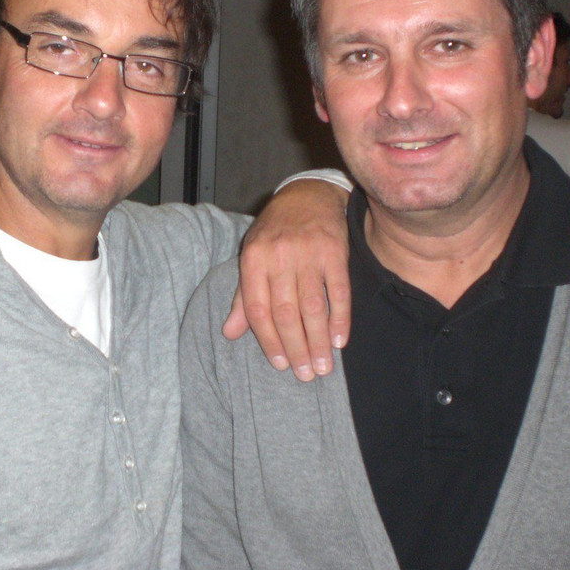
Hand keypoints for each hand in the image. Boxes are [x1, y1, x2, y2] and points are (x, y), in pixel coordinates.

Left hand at [223, 177, 350, 381]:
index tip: (281, 365)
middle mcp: (278, 257)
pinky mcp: (335, 250)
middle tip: (307, 375)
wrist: (306, 195)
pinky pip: (339, 291)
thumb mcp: (252, 257)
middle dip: (296, 348)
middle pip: (286, 313)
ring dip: (319, 340)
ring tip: (324, 366)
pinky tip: (340, 340)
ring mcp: (308, 253)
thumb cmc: (274, 232)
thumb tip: (230, 333)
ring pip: (312, 306)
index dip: (270, 341)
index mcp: (253, 260)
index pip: (259, 310)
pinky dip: (340, 318)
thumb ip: (243, 297)